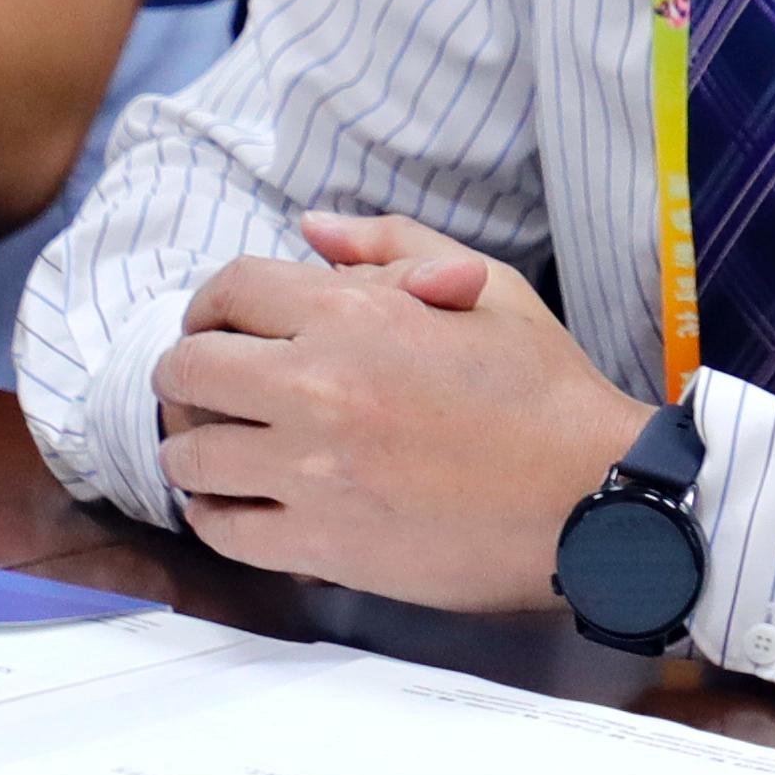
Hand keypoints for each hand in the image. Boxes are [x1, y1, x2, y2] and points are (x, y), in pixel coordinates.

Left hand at [148, 213, 644, 612]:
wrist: (589, 498)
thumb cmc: (543, 389)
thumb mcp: (486, 287)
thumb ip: (392, 246)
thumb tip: (312, 228)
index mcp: (353, 315)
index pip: (227, 290)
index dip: (210, 304)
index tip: (219, 326)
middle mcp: (317, 388)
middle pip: (186, 370)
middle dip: (185, 374)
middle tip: (208, 388)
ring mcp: (312, 473)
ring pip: (190, 457)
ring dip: (194, 448)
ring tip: (219, 448)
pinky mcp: (322, 545)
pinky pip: (223, 531)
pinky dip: (214, 516)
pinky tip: (234, 504)